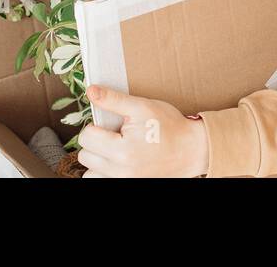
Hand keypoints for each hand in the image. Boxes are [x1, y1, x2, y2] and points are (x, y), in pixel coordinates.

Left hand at [77, 85, 208, 177]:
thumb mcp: (142, 107)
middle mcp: (120, 171)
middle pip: (85, 156)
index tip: (110, 124)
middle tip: (114, 135)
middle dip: (95, 142)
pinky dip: (104, 172)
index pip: (86, 137)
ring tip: (114, 149)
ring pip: (90, 173)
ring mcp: (124, 182)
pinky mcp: (128, 186)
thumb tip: (91, 91)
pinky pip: (102, 181)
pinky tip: (117, 161)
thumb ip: (113, 100)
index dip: (95, 125)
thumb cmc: (170, 127)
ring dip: (97, 160)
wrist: (192, 150)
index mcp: (122, 150)